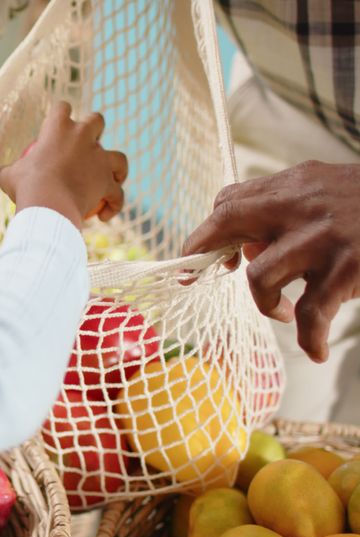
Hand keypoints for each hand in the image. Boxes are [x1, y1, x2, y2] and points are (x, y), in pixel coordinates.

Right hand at [0, 101, 126, 227]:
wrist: (47, 205)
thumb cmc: (25, 187)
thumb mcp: (9, 177)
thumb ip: (8, 171)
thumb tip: (1, 174)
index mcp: (58, 128)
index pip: (61, 108)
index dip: (60, 114)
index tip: (56, 127)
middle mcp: (82, 136)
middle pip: (96, 120)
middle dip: (94, 129)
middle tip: (85, 146)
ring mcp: (99, 157)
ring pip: (119, 157)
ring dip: (117, 168)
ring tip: (112, 179)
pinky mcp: (107, 180)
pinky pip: (117, 193)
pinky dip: (114, 203)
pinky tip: (106, 215)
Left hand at [183, 161, 359, 362]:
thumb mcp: (331, 192)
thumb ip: (290, 210)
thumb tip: (248, 247)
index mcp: (296, 185)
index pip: (231, 200)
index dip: (211, 229)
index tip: (212, 255)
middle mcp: (302, 206)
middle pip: (227, 221)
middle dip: (202, 252)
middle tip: (194, 278)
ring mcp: (323, 237)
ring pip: (259, 277)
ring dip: (264, 305)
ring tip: (282, 315)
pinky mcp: (347, 268)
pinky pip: (311, 313)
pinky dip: (309, 337)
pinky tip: (316, 350)